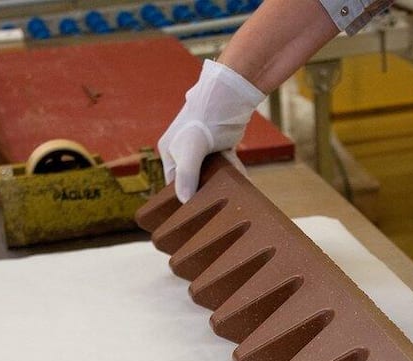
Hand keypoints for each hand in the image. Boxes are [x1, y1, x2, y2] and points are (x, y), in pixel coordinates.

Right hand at [157, 59, 265, 201]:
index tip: (197, 214)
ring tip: (231, 195)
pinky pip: (226, 165)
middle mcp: (183, 150)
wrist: (230, 94)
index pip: (174, 184)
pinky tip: (242, 180)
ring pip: (212, 174)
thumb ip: (188, 175)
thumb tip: (184, 201)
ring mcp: (203, 148)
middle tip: (217, 207)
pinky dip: (233, 172)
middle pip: (194, 180)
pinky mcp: (220, 146)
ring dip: (222, 183)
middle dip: (206, 192)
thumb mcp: (193, 149)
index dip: (184, 199)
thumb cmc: (206, 119)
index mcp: (170, 151)